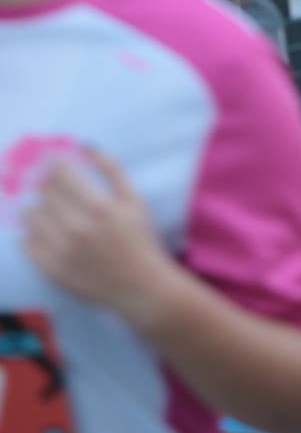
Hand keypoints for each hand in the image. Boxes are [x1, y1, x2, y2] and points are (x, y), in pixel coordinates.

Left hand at [24, 151, 185, 331]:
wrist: (141, 285)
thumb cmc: (140, 239)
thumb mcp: (135, 200)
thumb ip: (112, 170)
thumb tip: (86, 147)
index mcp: (99, 207)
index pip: (62, 175)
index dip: (56, 165)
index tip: (55, 163)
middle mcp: (77, 227)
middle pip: (45, 194)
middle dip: (46, 185)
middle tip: (52, 186)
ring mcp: (61, 250)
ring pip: (32, 216)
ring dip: (37, 207)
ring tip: (50, 210)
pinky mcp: (51, 269)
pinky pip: (26, 243)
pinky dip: (31, 233)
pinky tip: (45, 232)